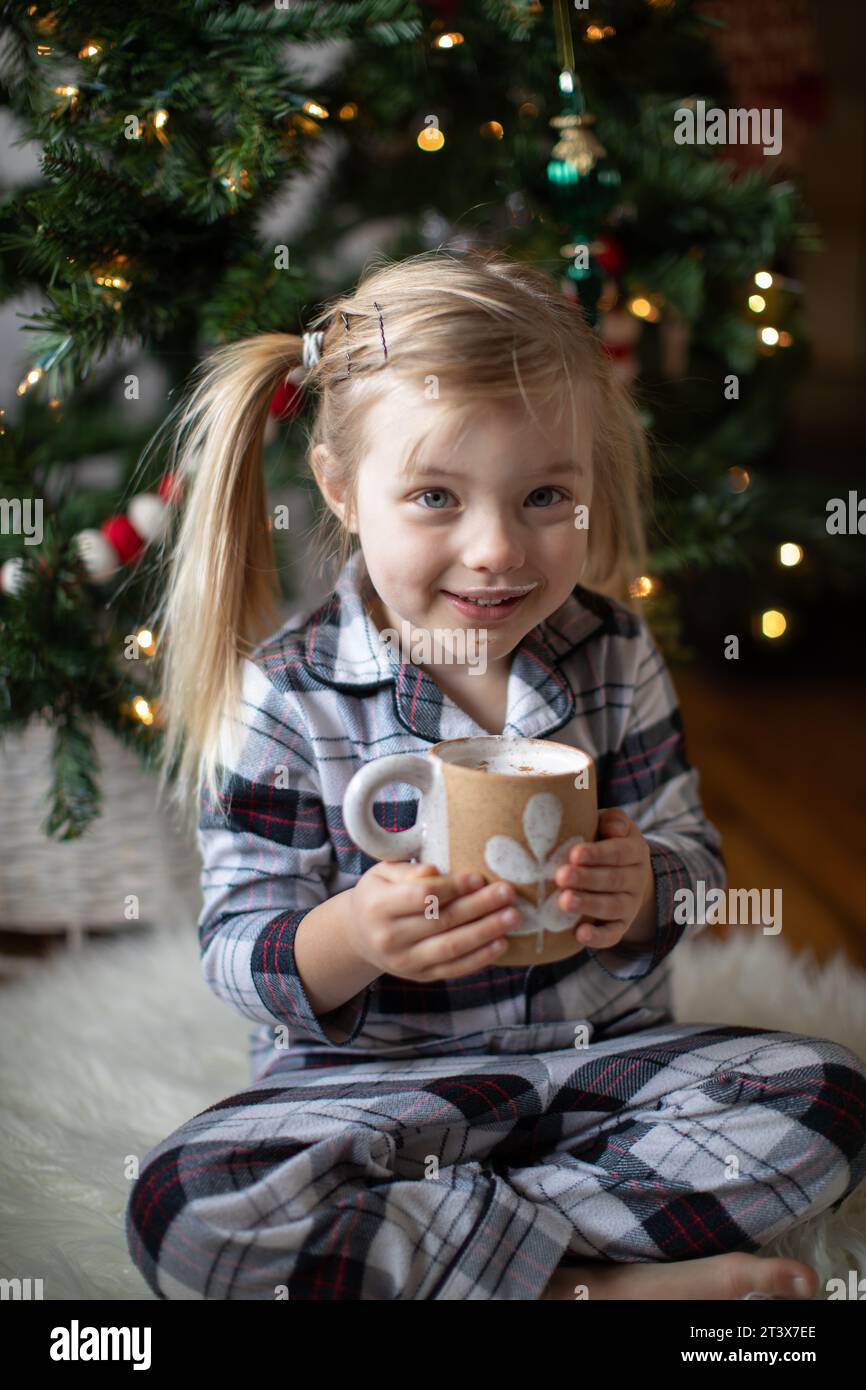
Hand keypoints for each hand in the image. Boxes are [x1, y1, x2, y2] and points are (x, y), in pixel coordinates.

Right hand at [348, 861, 522, 981]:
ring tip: (512, 916)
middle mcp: (389, 938)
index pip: (421, 896)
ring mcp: (405, 961)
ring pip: (451, 947)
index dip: (452, 887)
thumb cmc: (379, 895)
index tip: (478, 877)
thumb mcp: (383, 874)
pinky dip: (480, 958)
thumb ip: (408, 870)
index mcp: (378, 906)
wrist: (361, 935)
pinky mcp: (420, 976)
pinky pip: (454, 969)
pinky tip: (501, 943)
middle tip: (507, 892)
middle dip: (479, 906)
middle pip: (441, 921)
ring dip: (486, 932)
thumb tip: (433, 871)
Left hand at [553, 808, 654, 951]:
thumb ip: (613, 819)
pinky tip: (580, 934)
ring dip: (589, 904)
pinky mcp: (621, 925)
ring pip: (613, 906)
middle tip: (562, 876)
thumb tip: (611, 828)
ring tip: (565, 901)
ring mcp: (630, 904)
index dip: (598, 854)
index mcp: (634, 851)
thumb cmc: (606, 841)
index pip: (619, 852)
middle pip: (613, 880)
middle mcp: (636, 879)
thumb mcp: (612, 824)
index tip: (575, 854)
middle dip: (587, 879)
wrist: (627, 874)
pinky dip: (598, 937)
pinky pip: (613, 934)